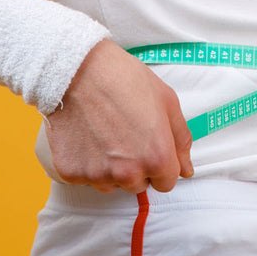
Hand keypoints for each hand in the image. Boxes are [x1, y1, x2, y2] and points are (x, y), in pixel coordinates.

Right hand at [43, 41, 194, 192]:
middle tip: (124, 134)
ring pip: (110, 184)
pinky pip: (83, 178)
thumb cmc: (124, 80)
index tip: (148, 145)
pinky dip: (85, 163)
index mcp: (156, 158)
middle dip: (135, 166)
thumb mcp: (167, 102)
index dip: (160, 162)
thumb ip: (181, 140)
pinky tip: (85, 136)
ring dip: (109, 167)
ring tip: (103, 133)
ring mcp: (97, 175)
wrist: (77, 70)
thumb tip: (186, 170)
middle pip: (138, 185)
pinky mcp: (70, 172)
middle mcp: (127, 173)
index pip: (166, 183)